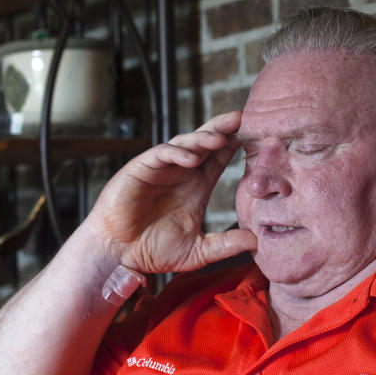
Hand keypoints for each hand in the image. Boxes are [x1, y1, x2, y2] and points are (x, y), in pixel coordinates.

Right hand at [82, 111, 256, 272]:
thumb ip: (225, 245)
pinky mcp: (141, 169)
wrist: (119, 255)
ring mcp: (161, 169)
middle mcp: (181, 173)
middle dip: (222, 129)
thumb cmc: (153, 251)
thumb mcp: (198, 251)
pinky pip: (161, 153)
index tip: (256, 136)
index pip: (218, 159)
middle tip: (241, 119)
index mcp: (196, 187)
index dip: (234, 146)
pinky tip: (192, 158)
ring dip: (202, 137)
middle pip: (205, 143)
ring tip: (219, 138)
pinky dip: (177, 153)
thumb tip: (256, 242)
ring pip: (185, 143)